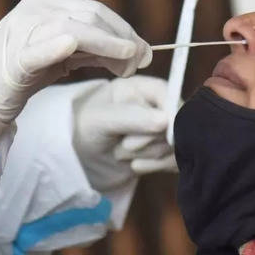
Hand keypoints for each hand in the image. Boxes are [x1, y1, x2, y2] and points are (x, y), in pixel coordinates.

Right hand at [0, 0, 151, 136]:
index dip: (124, 29)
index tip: (145, 51)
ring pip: (73, 29)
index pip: (94, 9)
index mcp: (44, 3)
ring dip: (107, 46)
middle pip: (89, 17)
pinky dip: (56, 45)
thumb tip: (136, 50)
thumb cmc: (22, 74)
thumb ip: (93, 48)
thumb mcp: (63, 55)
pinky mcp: (13, 59)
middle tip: (141, 62)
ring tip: (127, 64)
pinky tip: (71, 45)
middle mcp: (33, 10)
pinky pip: (37, 50)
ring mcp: (21, 31)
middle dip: (122, 39)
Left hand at [73, 76, 177, 192]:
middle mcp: (155, 105)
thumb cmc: (84, 129)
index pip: (169, 94)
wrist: (78, 158)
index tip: (163, 133)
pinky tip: (134, 166)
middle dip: (148, 140)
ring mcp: (162, 129)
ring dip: (147, 155)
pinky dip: (156, 167)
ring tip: (121, 153)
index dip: (170, 114)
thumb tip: (166, 120)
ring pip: (175, 145)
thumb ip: (132, 118)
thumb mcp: (101, 119)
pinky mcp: (164, 151)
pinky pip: (176, 161)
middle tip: (125, 145)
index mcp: (140, 87)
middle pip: (175, 123)